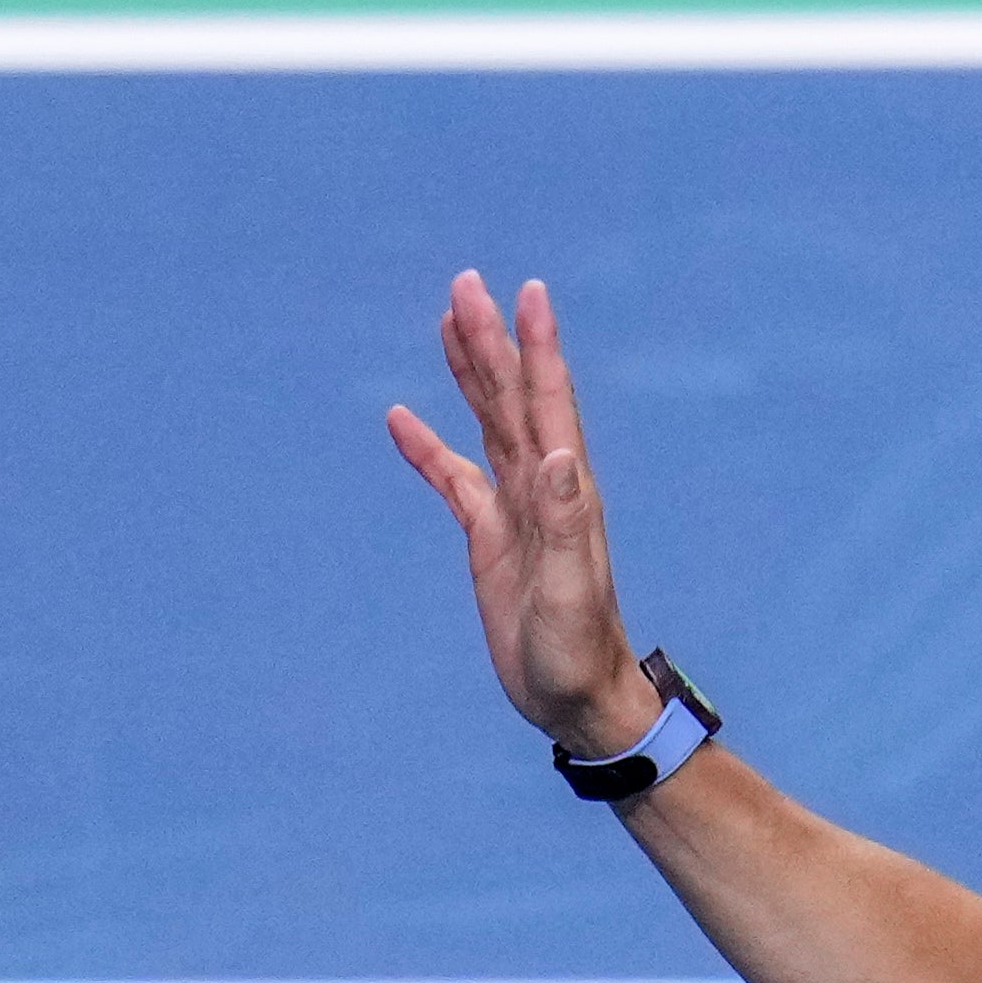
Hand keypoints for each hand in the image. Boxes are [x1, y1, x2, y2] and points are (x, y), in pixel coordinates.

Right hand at [386, 270, 656, 757]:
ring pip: (488, 423)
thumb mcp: (570, 590)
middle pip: (512, 398)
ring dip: (470, 373)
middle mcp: (543, 488)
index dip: (537, 347)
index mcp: (566, 492)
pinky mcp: (490, 538)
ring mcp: (514, 509)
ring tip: (449, 320)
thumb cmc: (578, 653)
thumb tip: (559, 454)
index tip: (527, 292)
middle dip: (491, 340)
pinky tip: (402, 419)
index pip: (548, 403)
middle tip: (466, 283)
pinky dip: (428, 447)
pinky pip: (453, 478)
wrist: (578, 699)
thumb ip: (563, 523)